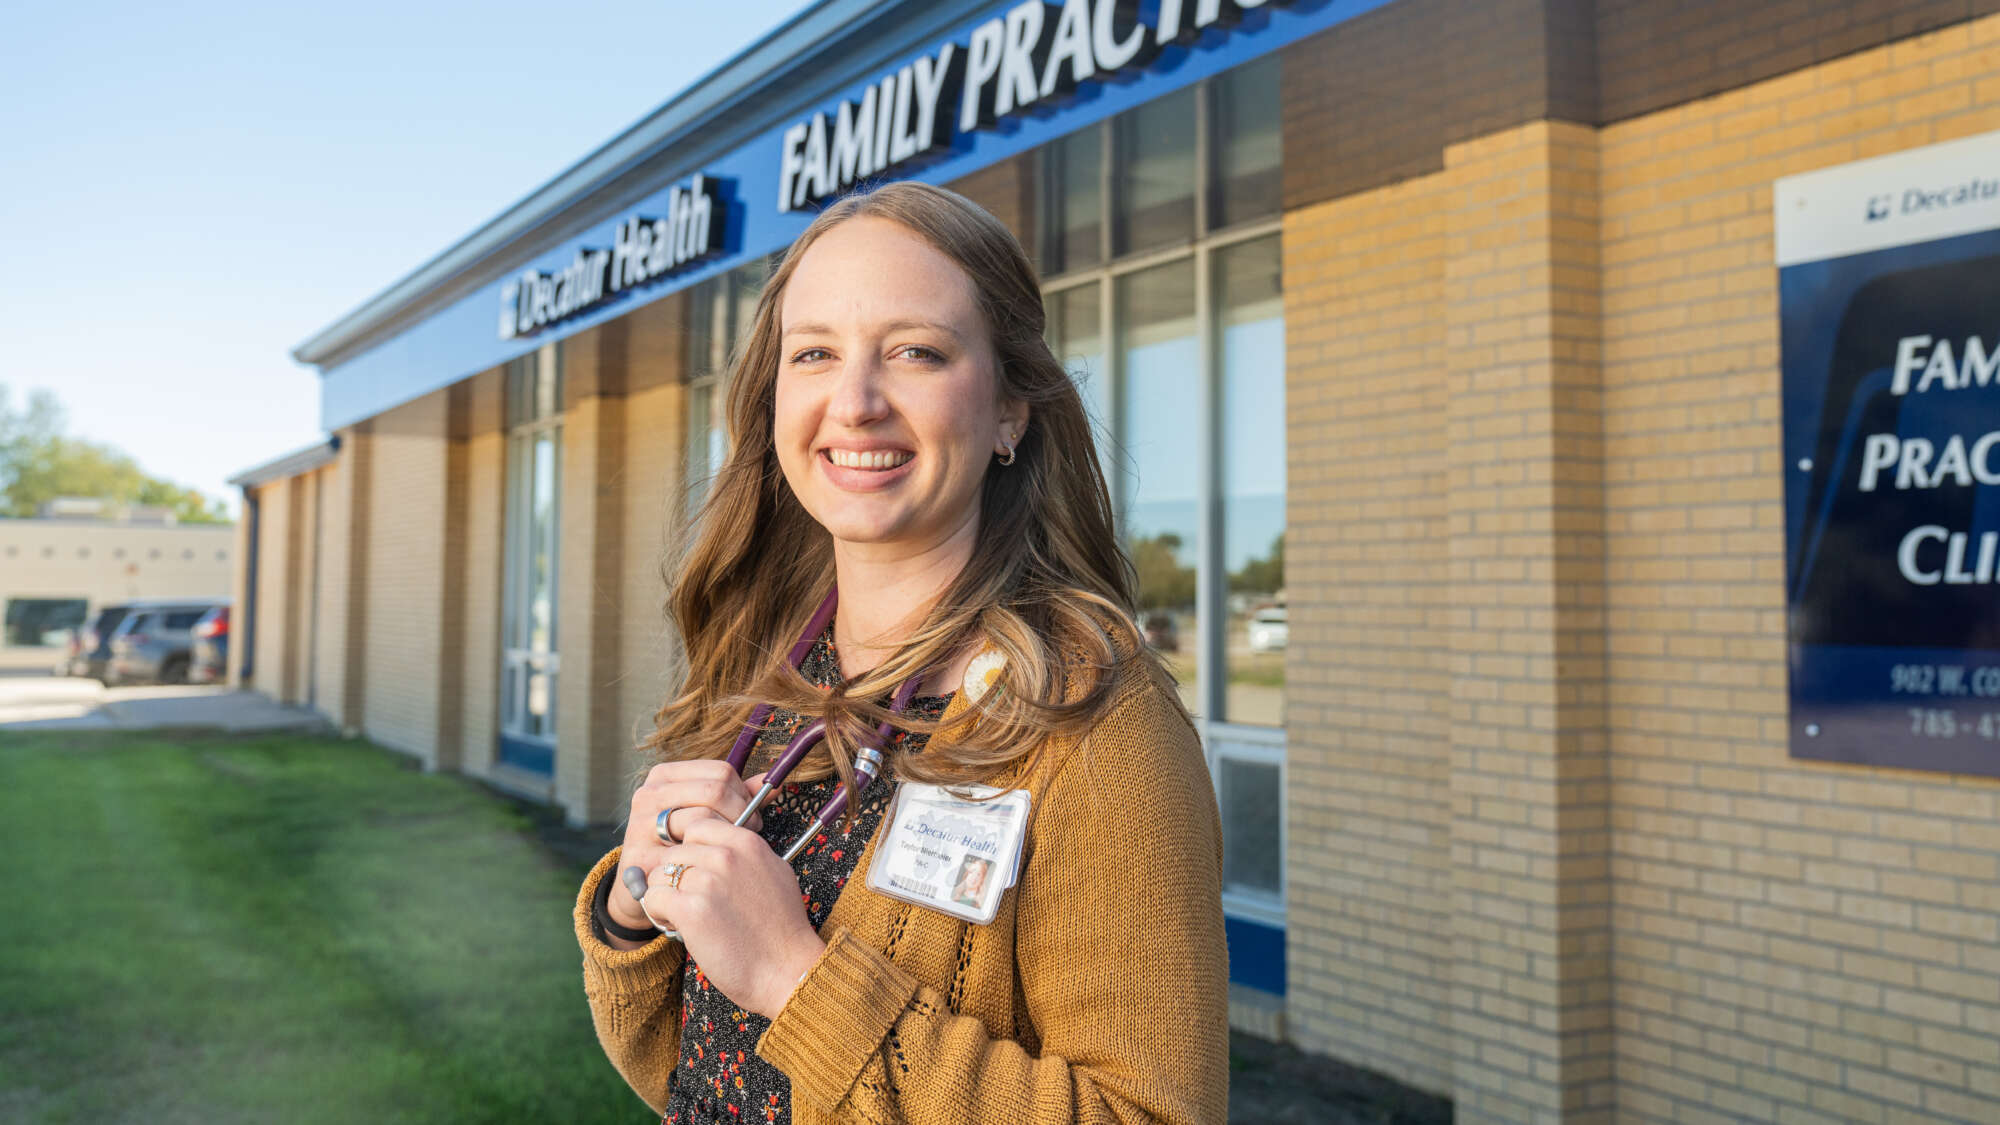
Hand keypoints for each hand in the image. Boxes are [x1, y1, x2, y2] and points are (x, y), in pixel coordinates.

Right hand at [609, 760, 766, 932]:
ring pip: (701, 819)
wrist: (647, 887)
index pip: (720, 772)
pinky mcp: (640, 855)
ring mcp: (640, 824)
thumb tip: (771, 783)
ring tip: (730, 850)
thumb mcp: (708, 813)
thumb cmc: (683, 846)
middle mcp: (648, 794)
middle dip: (740, 814)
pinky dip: (705, 860)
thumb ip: (738, 797)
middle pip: (714, 791)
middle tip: (747, 834)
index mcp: (665, 776)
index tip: (749, 813)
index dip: (744, 794)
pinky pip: (686, 853)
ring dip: (725, 838)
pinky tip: (710, 868)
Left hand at [642, 817, 826, 1018]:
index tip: (698, 871)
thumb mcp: (775, 873)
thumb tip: (718, 847)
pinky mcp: (691, 910)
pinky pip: (654, 898)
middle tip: (692, 900)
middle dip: (676, 875)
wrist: (788, 970)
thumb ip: (746, 855)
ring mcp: (708, 881)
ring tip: (686, 916)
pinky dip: (660, 914)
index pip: (697, 827)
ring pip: (659, 874)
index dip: (691, 850)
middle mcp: (726, 856)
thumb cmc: (782, 929)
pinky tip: (680, 927)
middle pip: (675, 851)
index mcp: (746, 843)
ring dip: (666, 895)